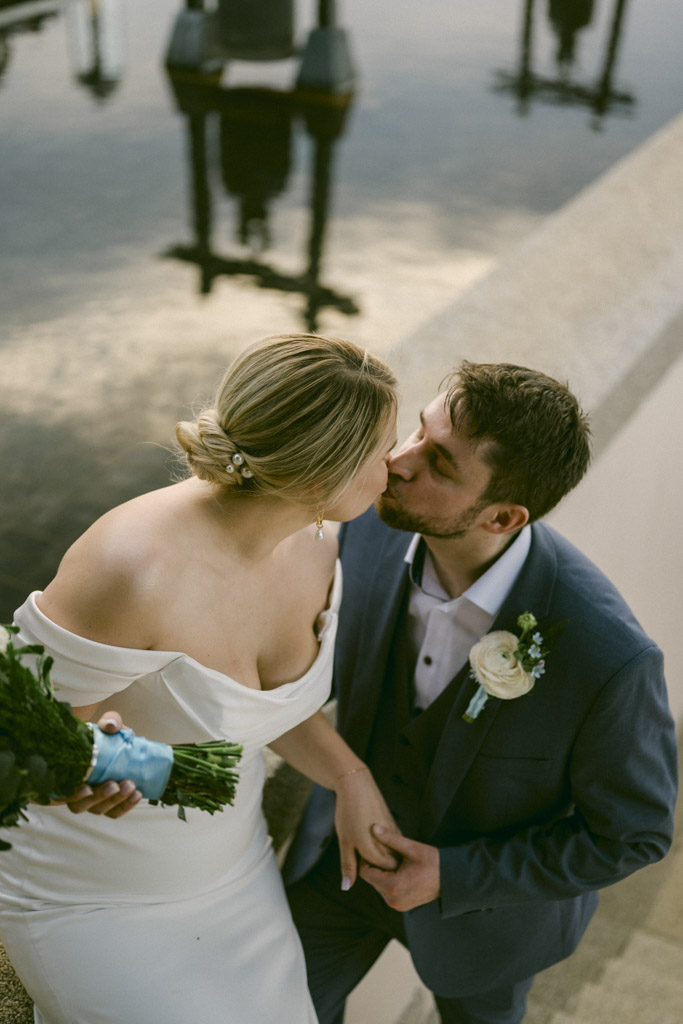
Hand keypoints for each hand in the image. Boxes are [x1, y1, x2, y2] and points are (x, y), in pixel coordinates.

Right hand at [64, 712, 142, 818]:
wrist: (120, 744)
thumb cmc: (106, 735)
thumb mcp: (108, 724)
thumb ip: (109, 722)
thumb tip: (111, 725)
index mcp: (69, 773)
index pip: (61, 792)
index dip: (72, 795)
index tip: (87, 788)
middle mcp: (77, 791)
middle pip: (81, 805)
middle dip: (99, 797)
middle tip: (115, 784)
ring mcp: (93, 800)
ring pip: (99, 809)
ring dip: (116, 801)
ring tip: (131, 786)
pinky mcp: (109, 803)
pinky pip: (115, 811)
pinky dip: (126, 805)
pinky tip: (137, 794)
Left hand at [334, 769, 399, 889]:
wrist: (358, 787)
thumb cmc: (348, 815)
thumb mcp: (345, 843)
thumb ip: (348, 866)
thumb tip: (346, 887)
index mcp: (374, 853)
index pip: (378, 877)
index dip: (368, 874)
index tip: (358, 862)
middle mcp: (388, 847)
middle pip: (388, 869)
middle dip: (378, 869)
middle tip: (362, 854)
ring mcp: (394, 837)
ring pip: (392, 857)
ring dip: (383, 858)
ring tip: (368, 844)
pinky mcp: (395, 828)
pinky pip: (394, 846)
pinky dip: (387, 848)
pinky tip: (375, 839)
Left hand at [359, 824, 440, 910]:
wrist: (451, 878)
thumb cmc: (433, 862)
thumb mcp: (412, 848)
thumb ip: (391, 839)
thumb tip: (374, 828)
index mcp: (393, 887)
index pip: (366, 873)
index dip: (366, 859)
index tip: (373, 847)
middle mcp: (393, 900)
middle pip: (372, 880)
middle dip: (375, 866)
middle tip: (382, 852)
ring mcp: (397, 905)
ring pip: (378, 886)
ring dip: (382, 874)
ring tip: (391, 860)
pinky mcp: (402, 906)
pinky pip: (387, 892)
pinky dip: (388, 881)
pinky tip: (397, 870)